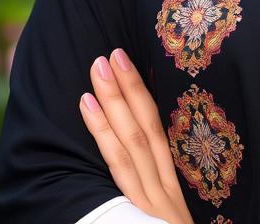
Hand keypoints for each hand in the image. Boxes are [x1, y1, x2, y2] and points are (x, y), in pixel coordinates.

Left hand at [79, 47, 192, 223]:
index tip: (126, 63)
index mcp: (171, 188)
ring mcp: (150, 202)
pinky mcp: (140, 216)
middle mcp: (163, 189)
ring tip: (96, 71)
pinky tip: (88, 109)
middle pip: (145, 128)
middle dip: (126, 89)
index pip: (157, 132)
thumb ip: (156, 200)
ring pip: (131, 141)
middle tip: (107, 53)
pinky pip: (120, 168)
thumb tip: (144, 166)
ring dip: (112, 101)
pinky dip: (103, 134)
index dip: (141, 96)